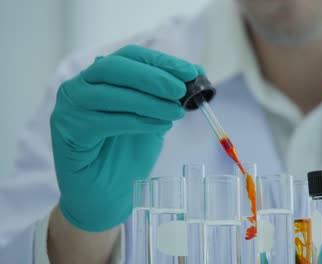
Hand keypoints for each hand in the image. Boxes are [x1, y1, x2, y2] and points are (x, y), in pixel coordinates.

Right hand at [50, 45, 201, 231]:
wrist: (107, 194)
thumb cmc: (128, 155)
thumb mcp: (154, 119)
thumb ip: (167, 98)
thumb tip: (197, 75)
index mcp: (101, 77)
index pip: (131, 56)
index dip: (162, 62)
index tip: (191, 72)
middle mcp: (80, 86)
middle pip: (116, 67)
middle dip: (153, 77)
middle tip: (180, 91)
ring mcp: (70, 107)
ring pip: (110, 93)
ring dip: (149, 102)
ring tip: (175, 113)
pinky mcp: (68, 131)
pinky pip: (105, 121)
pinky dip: (137, 121)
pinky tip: (159, 127)